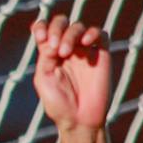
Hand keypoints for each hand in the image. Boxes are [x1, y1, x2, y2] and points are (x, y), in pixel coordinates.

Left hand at [30, 14, 110, 132]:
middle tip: (55, 47)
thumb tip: (52, 40)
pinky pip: (101, 34)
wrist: (79, 119)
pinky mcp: (102, 55)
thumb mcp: (43, 79)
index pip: (45, 30)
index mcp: (49, 54)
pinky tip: (86, 43)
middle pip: (62, 24)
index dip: (41, 26)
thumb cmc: (58, 103)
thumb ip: (45, 57)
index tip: (40, 37)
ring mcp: (84, 51)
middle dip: (57, 28)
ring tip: (65, 53)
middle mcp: (66, 49)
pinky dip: (93, 33)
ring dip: (70, 35)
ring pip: (79, 27)